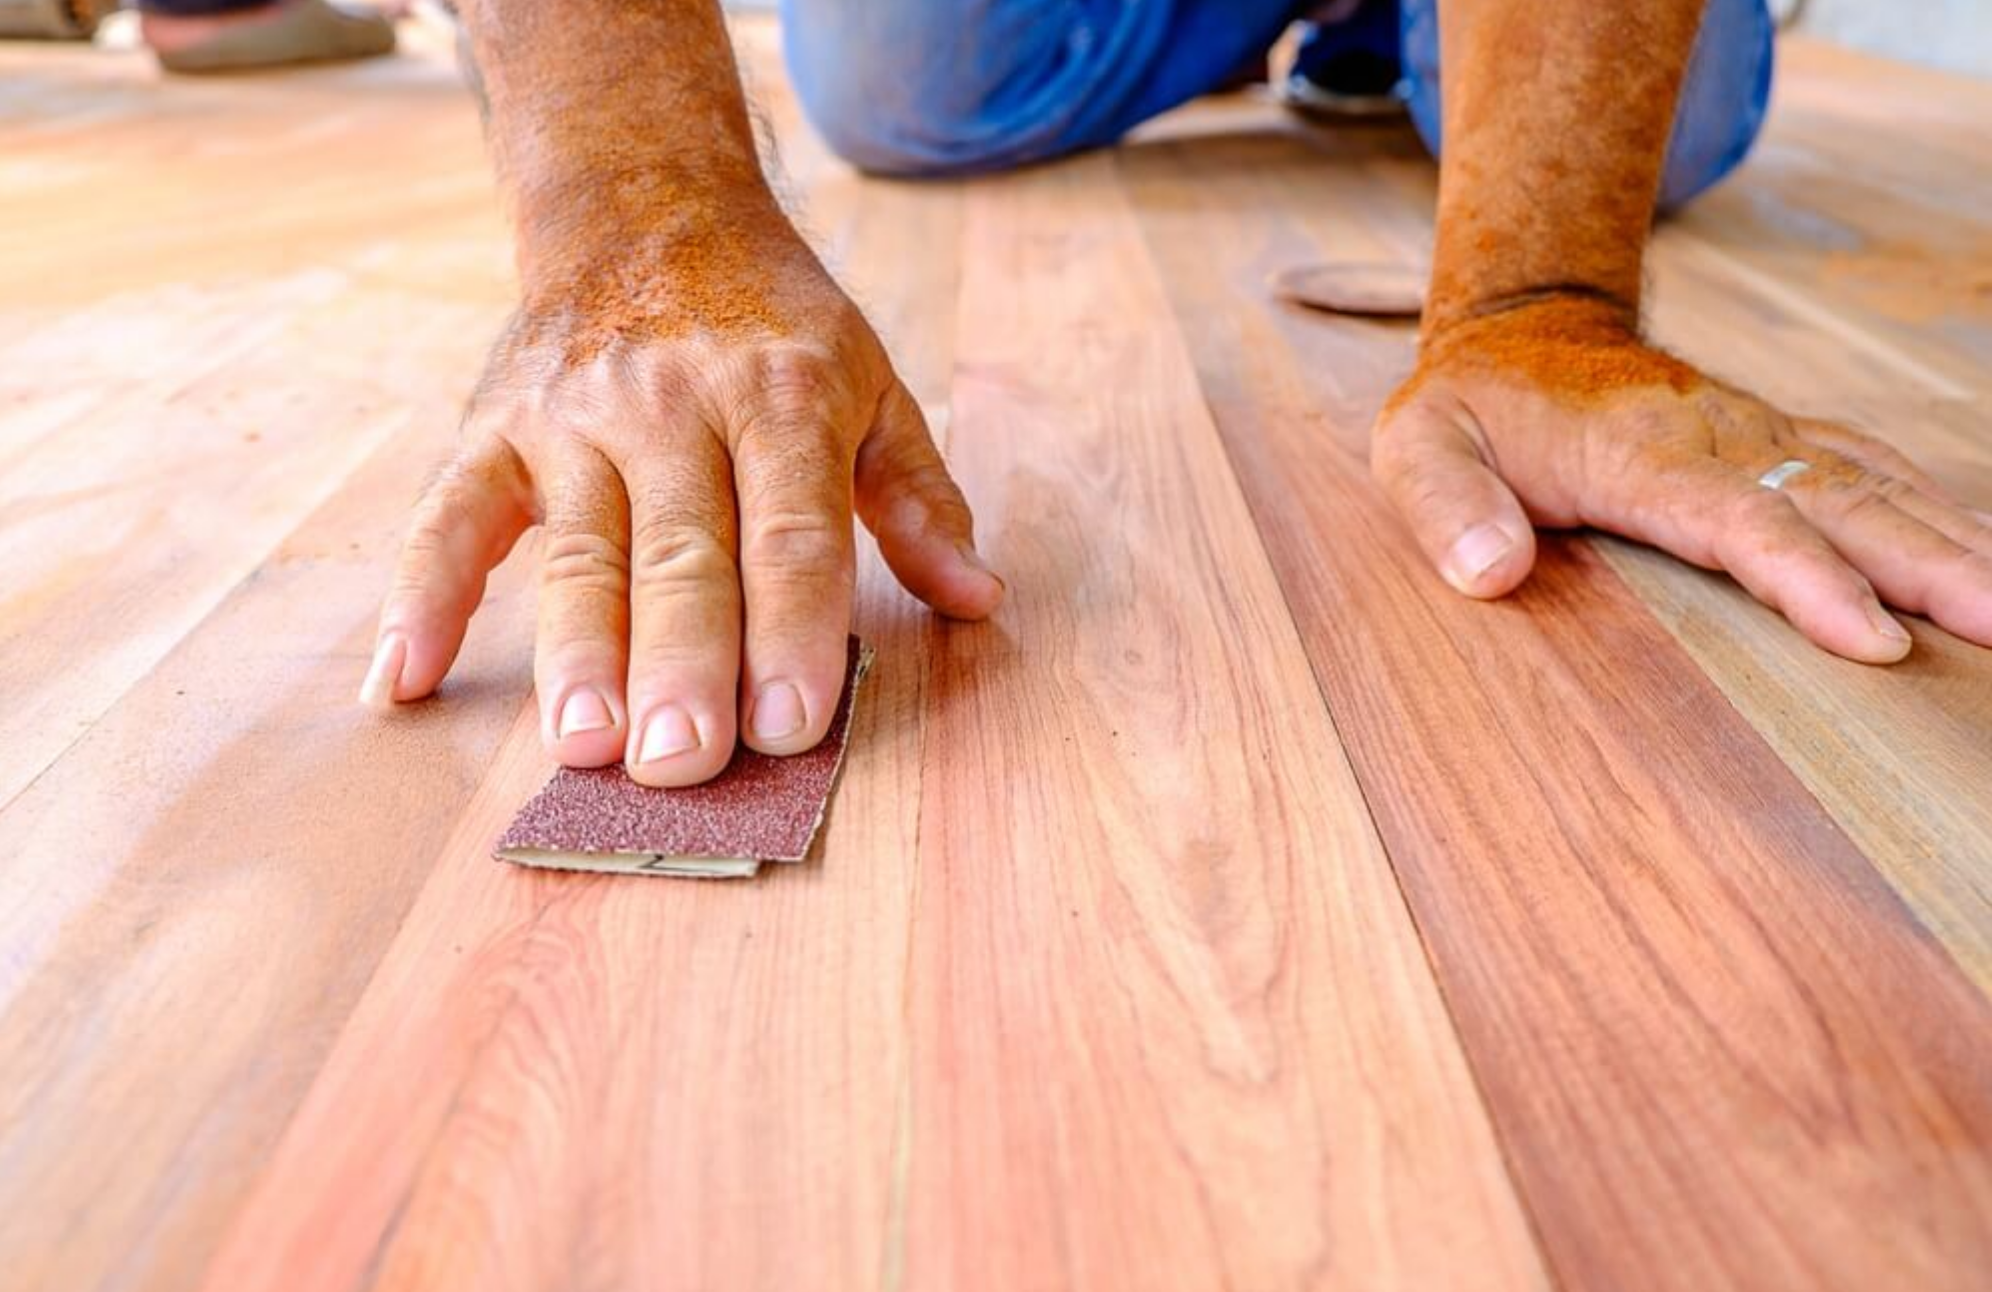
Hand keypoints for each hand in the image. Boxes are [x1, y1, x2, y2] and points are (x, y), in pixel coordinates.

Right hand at [360, 215, 1002, 782]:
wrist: (644, 207)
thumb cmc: (774, 322)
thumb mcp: (871, 383)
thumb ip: (917, 496)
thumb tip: (978, 598)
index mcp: (782, 395)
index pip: (791, 530)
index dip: (792, 628)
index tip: (792, 725)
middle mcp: (673, 404)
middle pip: (681, 552)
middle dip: (682, 662)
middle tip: (681, 764)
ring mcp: (573, 418)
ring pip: (577, 549)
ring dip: (576, 652)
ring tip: (583, 746)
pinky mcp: (493, 428)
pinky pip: (448, 518)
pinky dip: (419, 597)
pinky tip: (401, 682)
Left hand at [1372, 297, 1991, 661]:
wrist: (1519, 324)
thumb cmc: (1470, 404)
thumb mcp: (1416, 447)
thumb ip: (1444, 506)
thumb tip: (1488, 574)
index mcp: (1637, 452)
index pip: (1736, 517)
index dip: (1805, 577)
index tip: (1872, 639)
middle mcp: (1720, 438)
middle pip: (1838, 502)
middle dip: (1928, 567)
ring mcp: (1758, 435)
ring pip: (1875, 485)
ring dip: (1956, 543)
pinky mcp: (1777, 440)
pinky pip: (1872, 469)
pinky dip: (1938, 509)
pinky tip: (1986, 554)